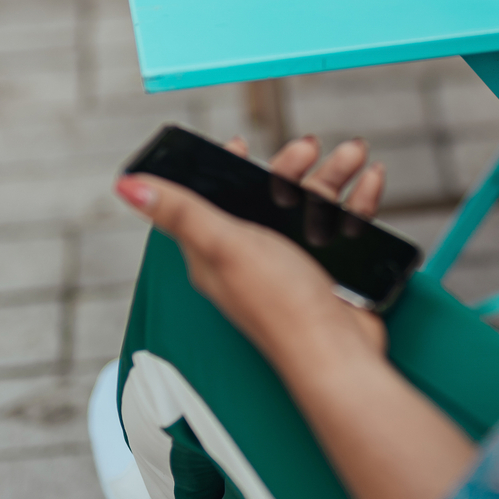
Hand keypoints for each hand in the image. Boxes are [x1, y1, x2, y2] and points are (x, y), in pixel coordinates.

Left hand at [115, 136, 388, 366]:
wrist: (337, 354)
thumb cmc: (279, 308)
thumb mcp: (224, 246)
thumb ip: (181, 213)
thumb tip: (128, 186)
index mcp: (216, 251)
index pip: (210, 200)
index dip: (224, 170)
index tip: (239, 144)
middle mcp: (252, 256)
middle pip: (268, 196)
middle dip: (290, 166)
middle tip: (307, 147)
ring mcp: (292, 264)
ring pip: (310, 206)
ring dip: (332, 175)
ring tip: (354, 153)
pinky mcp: (327, 271)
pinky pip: (341, 225)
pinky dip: (356, 201)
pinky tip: (370, 181)